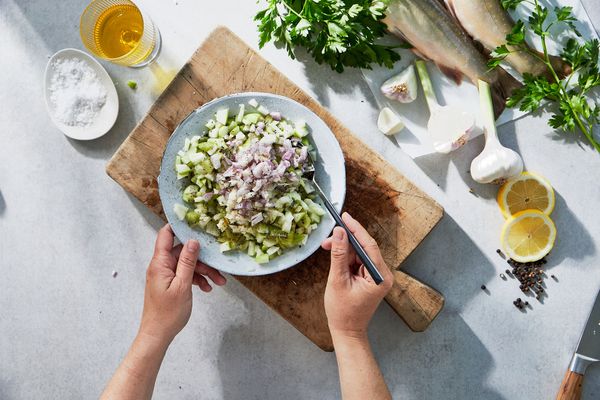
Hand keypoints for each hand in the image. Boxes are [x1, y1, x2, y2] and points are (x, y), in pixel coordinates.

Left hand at [138, 224, 226, 343]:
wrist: (158, 335)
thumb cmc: (168, 313)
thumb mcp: (183, 285)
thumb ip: (188, 262)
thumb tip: (193, 241)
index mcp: (160, 263)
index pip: (166, 235)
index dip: (179, 226)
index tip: (196, 221)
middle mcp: (161, 266)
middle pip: (183, 252)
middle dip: (202, 258)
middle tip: (218, 267)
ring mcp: (165, 274)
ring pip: (187, 264)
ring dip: (203, 271)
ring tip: (219, 282)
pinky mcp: (170, 283)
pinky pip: (185, 275)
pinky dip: (197, 279)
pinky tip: (208, 288)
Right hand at [322, 213, 392, 338]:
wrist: (346, 331)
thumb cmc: (343, 312)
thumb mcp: (338, 280)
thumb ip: (339, 255)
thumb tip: (339, 233)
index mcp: (380, 276)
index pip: (369, 245)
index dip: (356, 229)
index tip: (345, 217)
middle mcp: (382, 274)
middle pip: (364, 247)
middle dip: (346, 240)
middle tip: (329, 236)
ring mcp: (376, 276)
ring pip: (359, 253)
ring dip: (343, 249)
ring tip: (327, 247)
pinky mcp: (369, 277)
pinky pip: (357, 261)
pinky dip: (345, 257)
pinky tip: (334, 255)